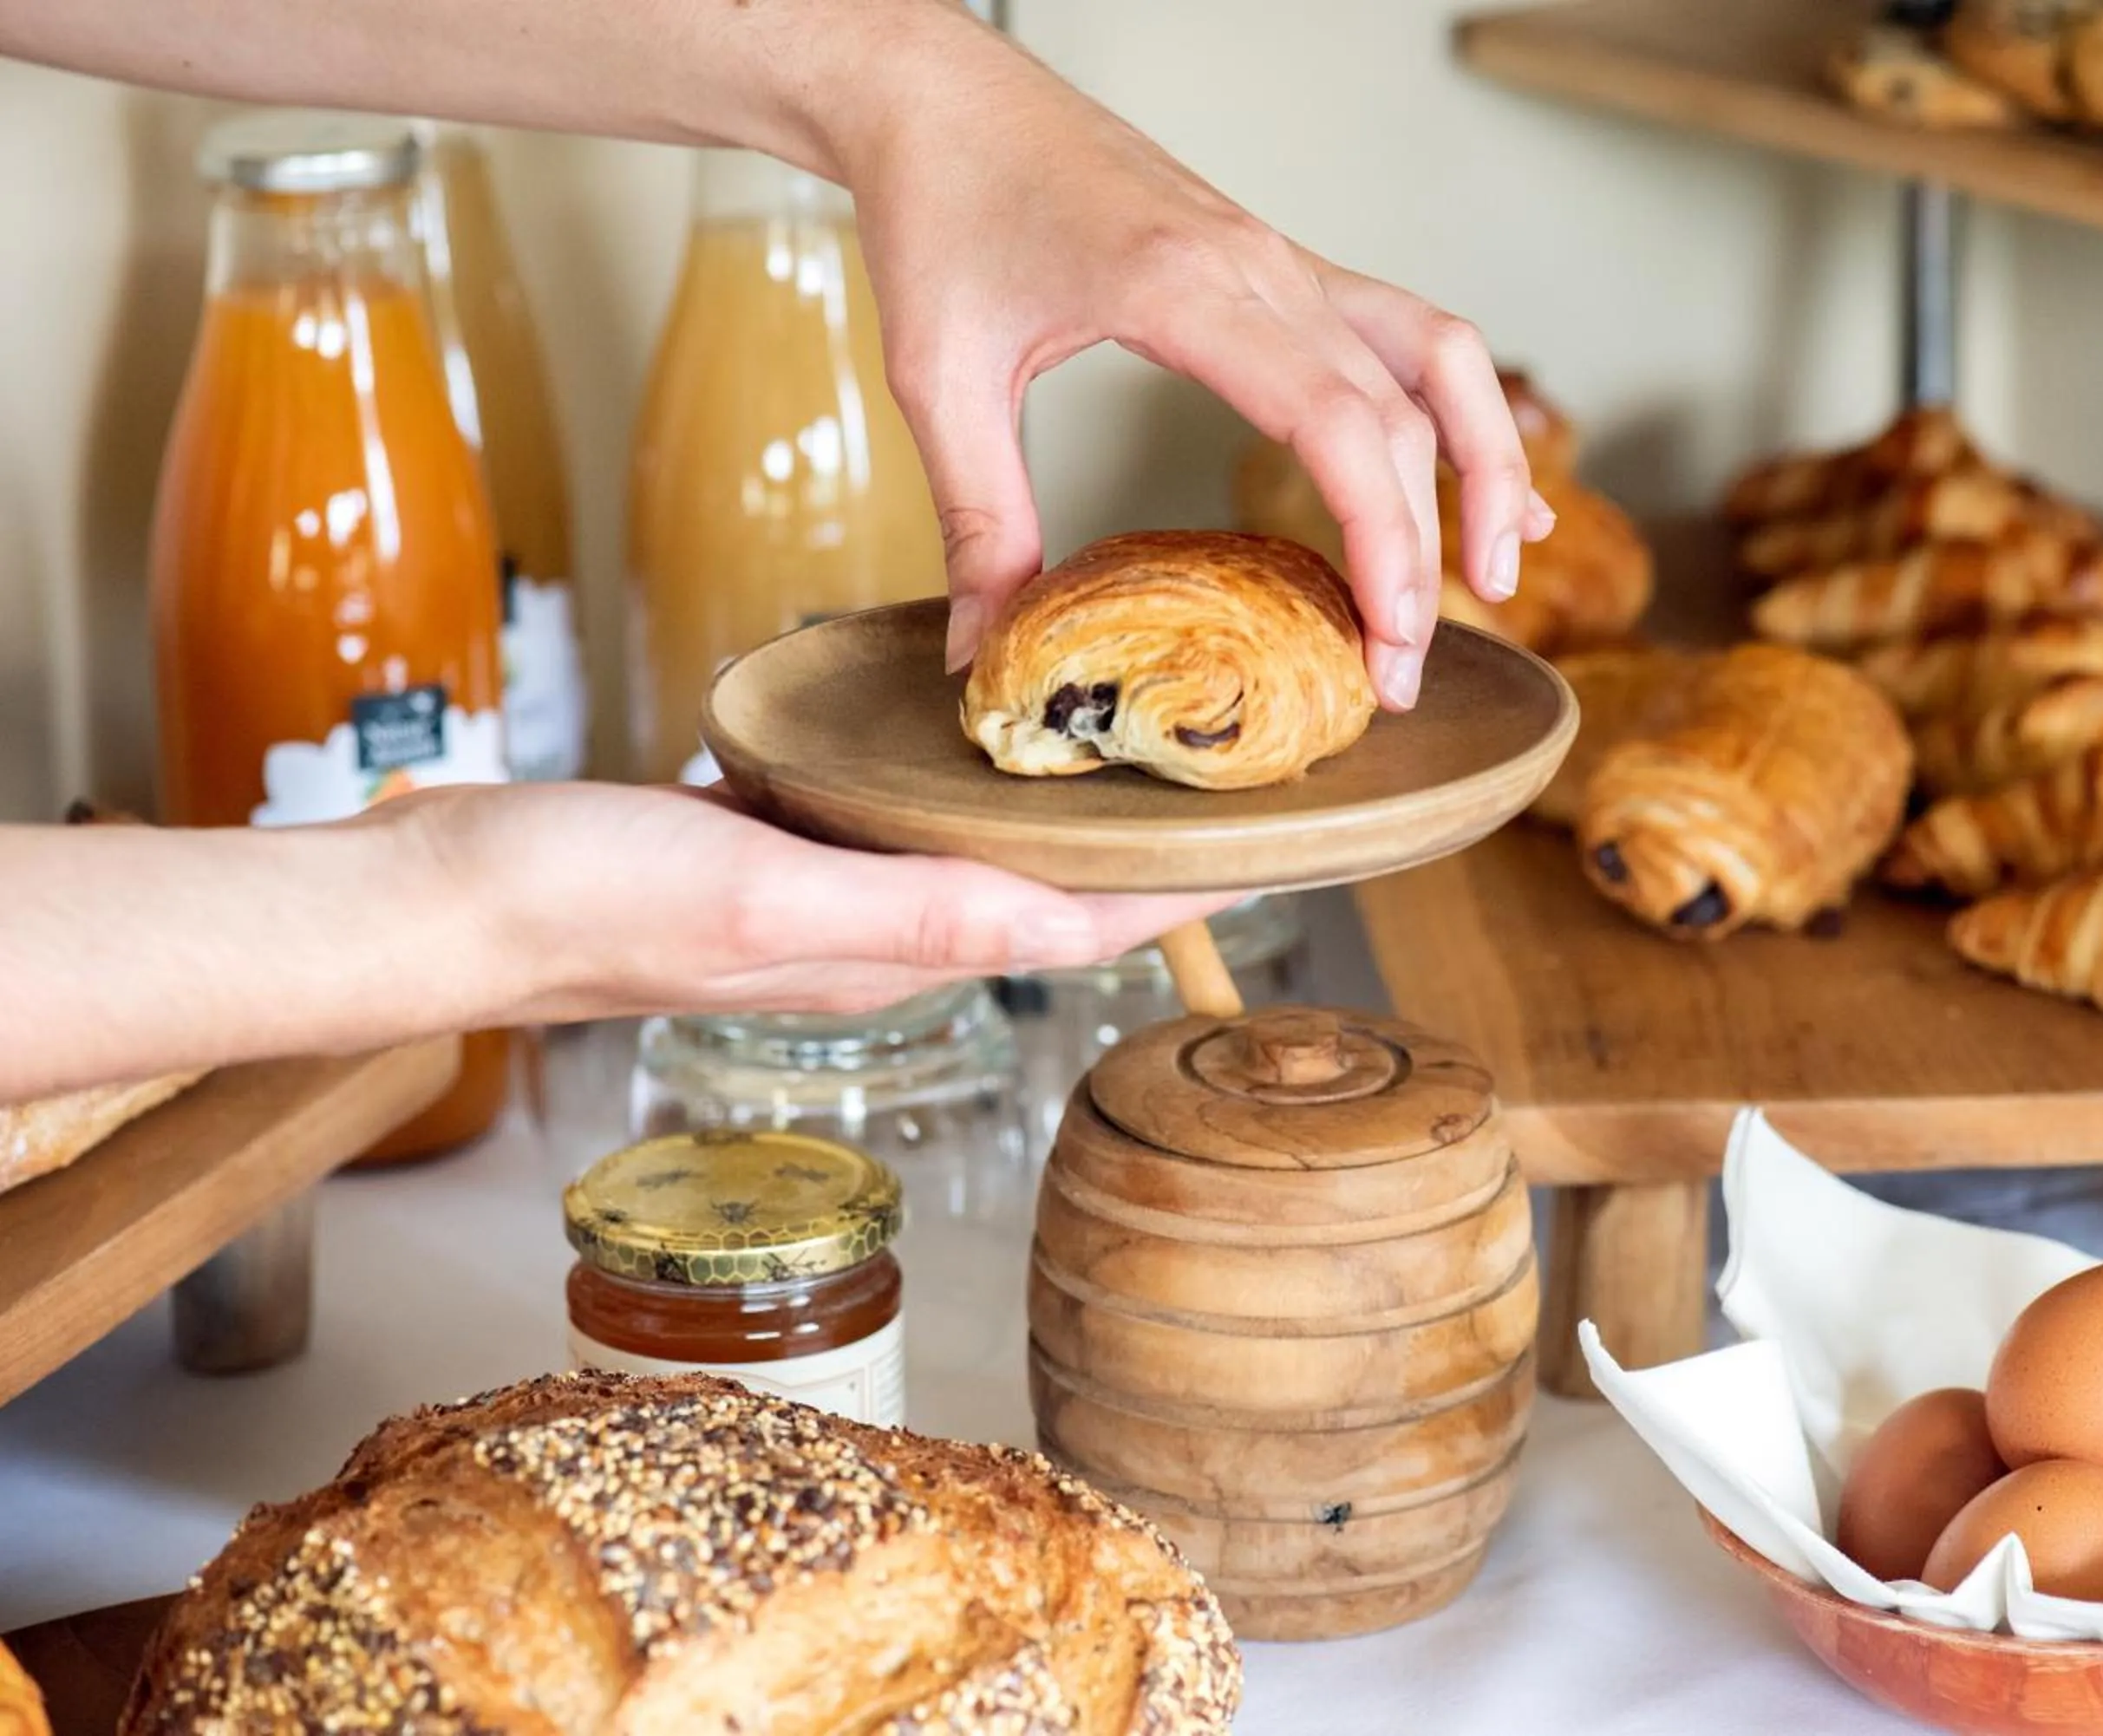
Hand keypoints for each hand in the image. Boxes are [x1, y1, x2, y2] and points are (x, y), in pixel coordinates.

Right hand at [396, 782, 1232, 1023]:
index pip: (1084, 923)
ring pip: (983, 852)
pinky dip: (960, 780)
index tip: (1290, 848)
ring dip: (1067, 814)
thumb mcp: (758, 895)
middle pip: (1054, 891)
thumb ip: (907, 908)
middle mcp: (880, 931)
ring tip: (1142, 746)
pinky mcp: (770, 848)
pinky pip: (898, 816)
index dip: (1194, 891)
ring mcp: (825, 892)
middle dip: (1155, 850)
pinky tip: (969, 728)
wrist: (441, 899)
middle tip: (1243, 779)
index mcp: (896, 949)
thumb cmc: (585, 902)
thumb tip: (1051, 910)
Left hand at [822, 1, 1555, 710]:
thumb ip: (976, 522)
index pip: (1338, 421)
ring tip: (1499, 576)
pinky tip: (1483, 482)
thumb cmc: (941, 209)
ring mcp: (1283, 260)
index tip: (1387, 640)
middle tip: (1399, 677)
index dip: (1383, 541)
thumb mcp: (938, 378)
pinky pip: (1407, 333)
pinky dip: (1461, 406)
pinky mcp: (1280, 265)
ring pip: (1438, 360)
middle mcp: (1261, 267)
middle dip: (1422, 555)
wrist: (945, 94)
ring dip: (1487, 466)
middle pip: (1401, 416)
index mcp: (1186, 288)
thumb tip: (974, 658)